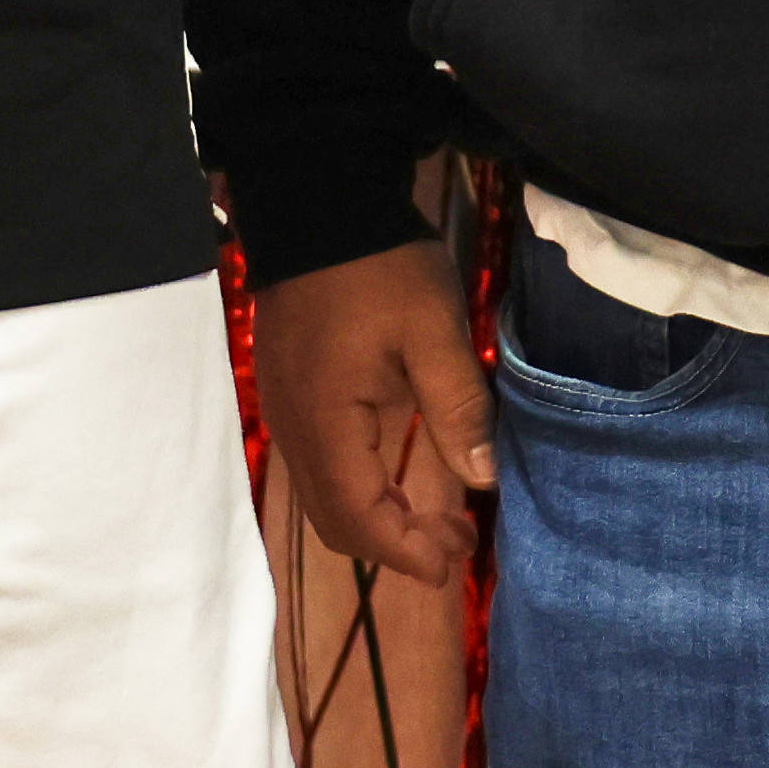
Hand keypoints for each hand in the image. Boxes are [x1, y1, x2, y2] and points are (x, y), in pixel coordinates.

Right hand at [257, 229, 488, 586]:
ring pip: (323, 494)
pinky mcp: (290, 390)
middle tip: (453, 545)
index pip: (357, 516)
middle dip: (393, 544)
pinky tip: (399, 475)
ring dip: (376, 518)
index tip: (449, 566)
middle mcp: (294, 426)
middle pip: (334, 518)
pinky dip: (358, 487)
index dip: (403, 552)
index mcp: (326, 419)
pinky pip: (318, 464)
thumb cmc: (380, 266)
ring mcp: (285, 408)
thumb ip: (458, 409)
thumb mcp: (434, 331)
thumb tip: (483, 480)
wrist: (319, 201)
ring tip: (437, 518)